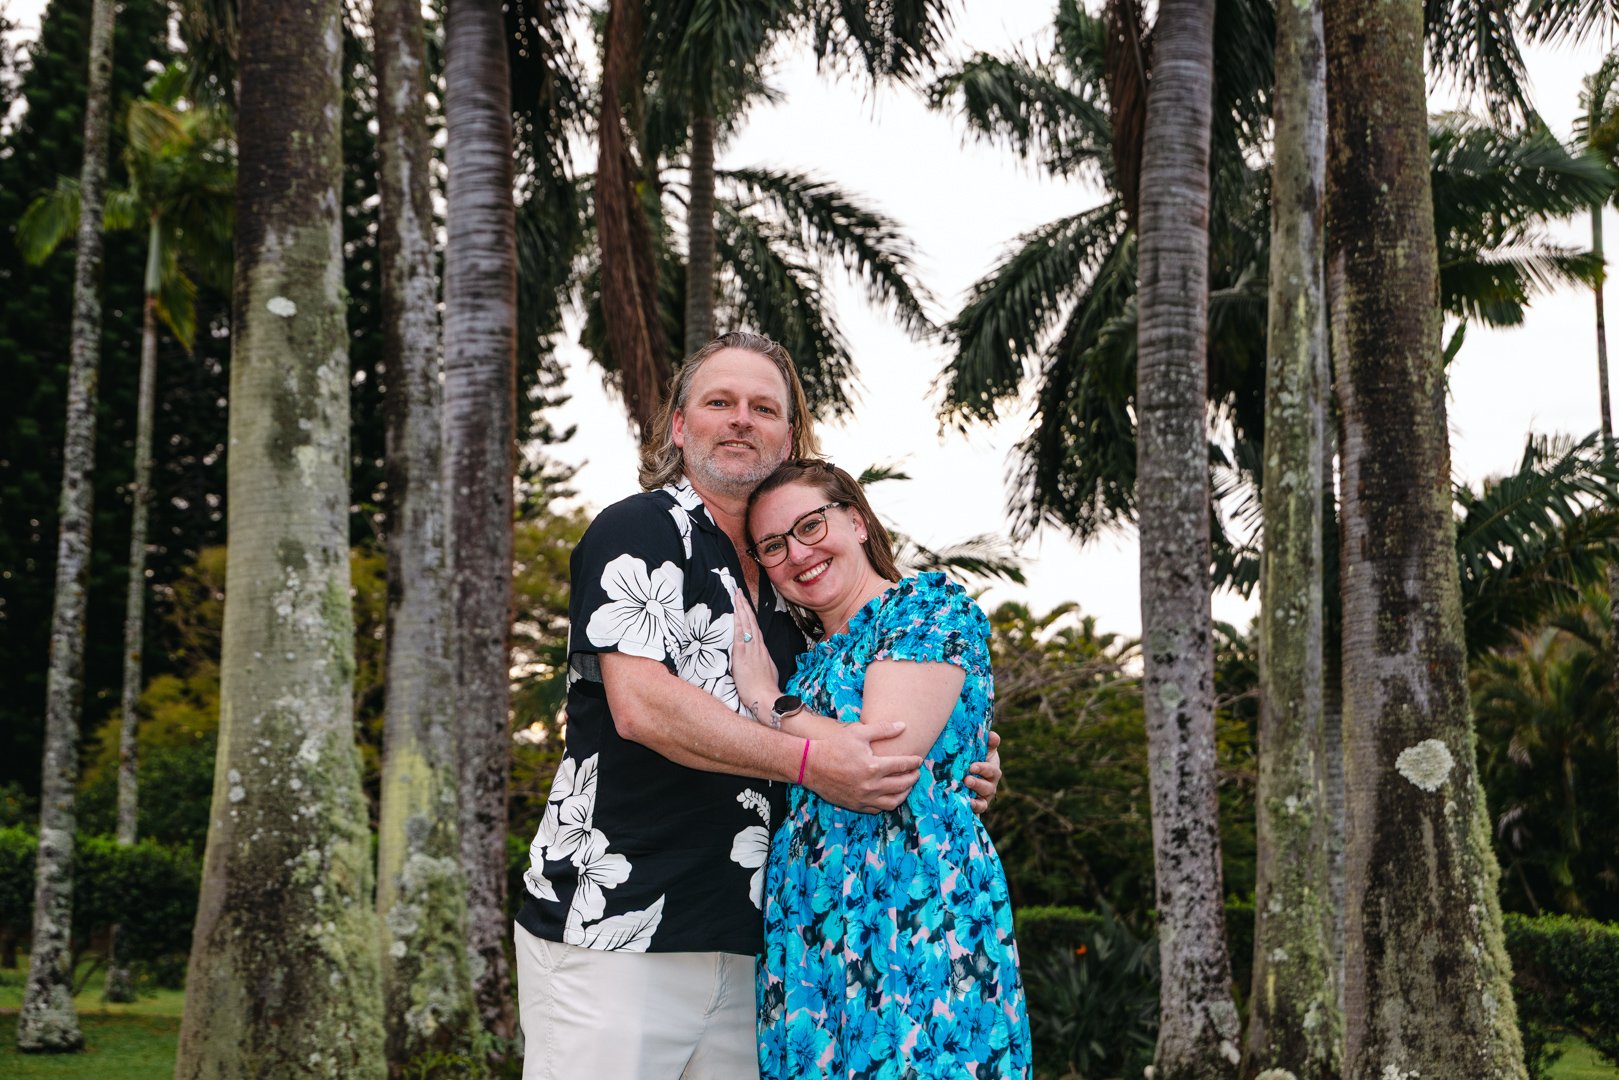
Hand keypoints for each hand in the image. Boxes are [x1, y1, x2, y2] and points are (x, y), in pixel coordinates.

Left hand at [730, 588, 780, 717]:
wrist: (767, 699)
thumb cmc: (766, 691)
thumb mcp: (767, 673)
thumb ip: (762, 664)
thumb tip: (760, 661)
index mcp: (762, 651)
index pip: (755, 628)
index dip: (750, 615)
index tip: (745, 603)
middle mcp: (758, 648)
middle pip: (751, 622)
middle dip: (745, 606)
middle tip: (739, 591)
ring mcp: (751, 651)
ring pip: (746, 625)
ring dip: (741, 609)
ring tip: (736, 596)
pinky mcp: (743, 657)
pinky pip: (740, 636)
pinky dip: (738, 623)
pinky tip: (735, 614)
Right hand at [801, 720, 921, 812]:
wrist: (811, 765)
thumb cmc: (834, 746)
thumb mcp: (858, 732)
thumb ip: (883, 729)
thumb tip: (903, 726)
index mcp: (873, 767)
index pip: (902, 765)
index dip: (913, 762)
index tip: (918, 760)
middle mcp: (871, 785)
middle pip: (901, 785)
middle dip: (912, 778)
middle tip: (916, 773)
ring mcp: (863, 798)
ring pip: (892, 802)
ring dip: (903, 794)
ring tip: (906, 786)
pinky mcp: (855, 805)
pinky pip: (877, 809)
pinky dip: (887, 803)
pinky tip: (889, 795)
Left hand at [965, 729, 1001, 814]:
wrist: (967, 772)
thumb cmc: (976, 758)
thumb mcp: (983, 749)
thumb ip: (989, 742)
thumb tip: (992, 735)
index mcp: (992, 771)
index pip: (991, 770)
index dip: (983, 769)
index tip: (972, 766)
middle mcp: (990, 786)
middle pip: (987, 788)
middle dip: (977, 784)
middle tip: (966, 780)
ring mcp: (983, 799)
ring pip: (982, 803)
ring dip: (975, 801)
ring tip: (966, 798)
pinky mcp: (975, 808)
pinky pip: (976, 813)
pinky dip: (972, 814)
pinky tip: (964, 812)